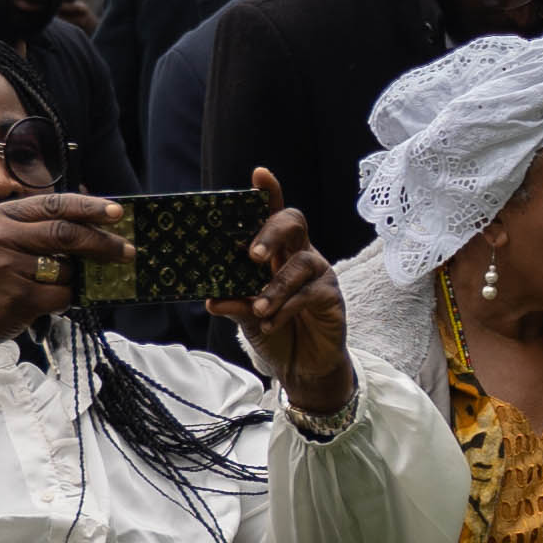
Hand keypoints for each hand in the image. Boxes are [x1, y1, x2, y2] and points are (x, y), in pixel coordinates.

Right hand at [0, 188, 126, 370]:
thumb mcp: (4, 244)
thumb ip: (40, 231)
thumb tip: (96, 227)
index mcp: (3, 217)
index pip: (55, 204)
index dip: (90, 207)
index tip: (118, 212)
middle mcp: (2, 236)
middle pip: (67, 232)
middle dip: (103, 243)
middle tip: (127, 251)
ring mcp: (8, 265)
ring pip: (66, 269)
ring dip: (70, 281)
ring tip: (46, 288)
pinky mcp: (18, 296)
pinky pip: (61, 296)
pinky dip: (62, 301)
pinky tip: (40, 304)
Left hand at [228, 173, 352, 420]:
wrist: (302, 367)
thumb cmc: (276, 331)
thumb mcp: (247, 317)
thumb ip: (234, 304)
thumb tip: (211, 299)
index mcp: (278, 251)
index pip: (273, 214)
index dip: (269, 192)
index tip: (259, 174)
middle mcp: (300, 254)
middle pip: (294, 223)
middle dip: (272, 232)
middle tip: (252, 256)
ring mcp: (319, 273)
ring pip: (300, 264)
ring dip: (276, 287)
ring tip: (259, 309)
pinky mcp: (331, 296)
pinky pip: (309, 295)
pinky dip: (286, 309)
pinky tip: (271, 323)